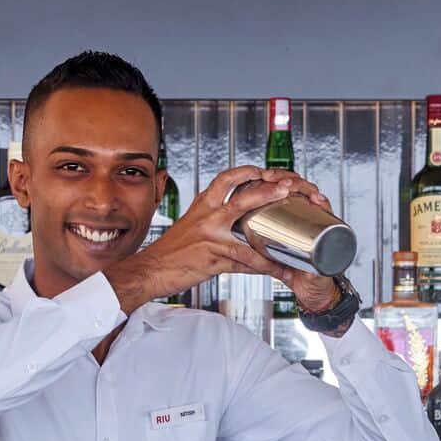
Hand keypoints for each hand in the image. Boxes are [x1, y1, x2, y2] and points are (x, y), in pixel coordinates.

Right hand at [102, 167, 293, 312]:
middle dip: (267, 193)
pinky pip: (243, 264)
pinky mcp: (213, 260)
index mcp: (201, 205)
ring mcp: (210, 239)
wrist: (149, 270)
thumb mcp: (190, 225)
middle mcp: (206, 218)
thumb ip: (210, 217)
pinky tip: (276, 269)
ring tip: (291, 242)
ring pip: (247, 236)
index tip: (262, 170)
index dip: (246, 171)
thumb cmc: (170, 251)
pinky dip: (262, 267)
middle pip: (241, 199)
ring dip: (272, 239)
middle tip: (287, 188)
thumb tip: (233, 218)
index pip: (225, 179)